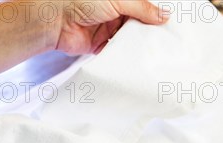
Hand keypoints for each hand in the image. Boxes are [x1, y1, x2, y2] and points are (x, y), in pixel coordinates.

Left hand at [54, 0, 168, 53]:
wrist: (53, 20)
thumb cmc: (78, 0)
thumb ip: (142, 8)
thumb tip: (164, 15)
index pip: (142, 6)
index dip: (155, 14)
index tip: (169, 23)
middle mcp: (114, 11)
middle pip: (138, 23)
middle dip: (149, 31)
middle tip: (165, 41)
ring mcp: (107, 28)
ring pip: (130, 38)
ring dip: (138, 44)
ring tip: (154, 51)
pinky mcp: (101, 45)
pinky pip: (118, 51)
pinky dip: (126, 55)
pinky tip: (137, 58)